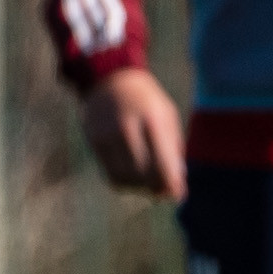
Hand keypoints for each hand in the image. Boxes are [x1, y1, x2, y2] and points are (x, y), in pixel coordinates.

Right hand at [81, 67, 187, 201]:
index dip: (172, 186)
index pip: (162, 165)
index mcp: (152, 120)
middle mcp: (128, 128)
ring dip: (140, 188)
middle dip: (156, 188)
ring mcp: (108, 135)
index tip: (177, 194)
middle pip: (143, 175)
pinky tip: (132, 178)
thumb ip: (172, 149)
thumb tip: (175, 186)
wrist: (110, 78)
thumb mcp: (167, 117)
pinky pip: (110, 174)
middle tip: (163, 191)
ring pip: (125, 178)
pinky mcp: (94, 141)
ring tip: (148, 184)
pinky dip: (124, 182)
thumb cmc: (147, 101)